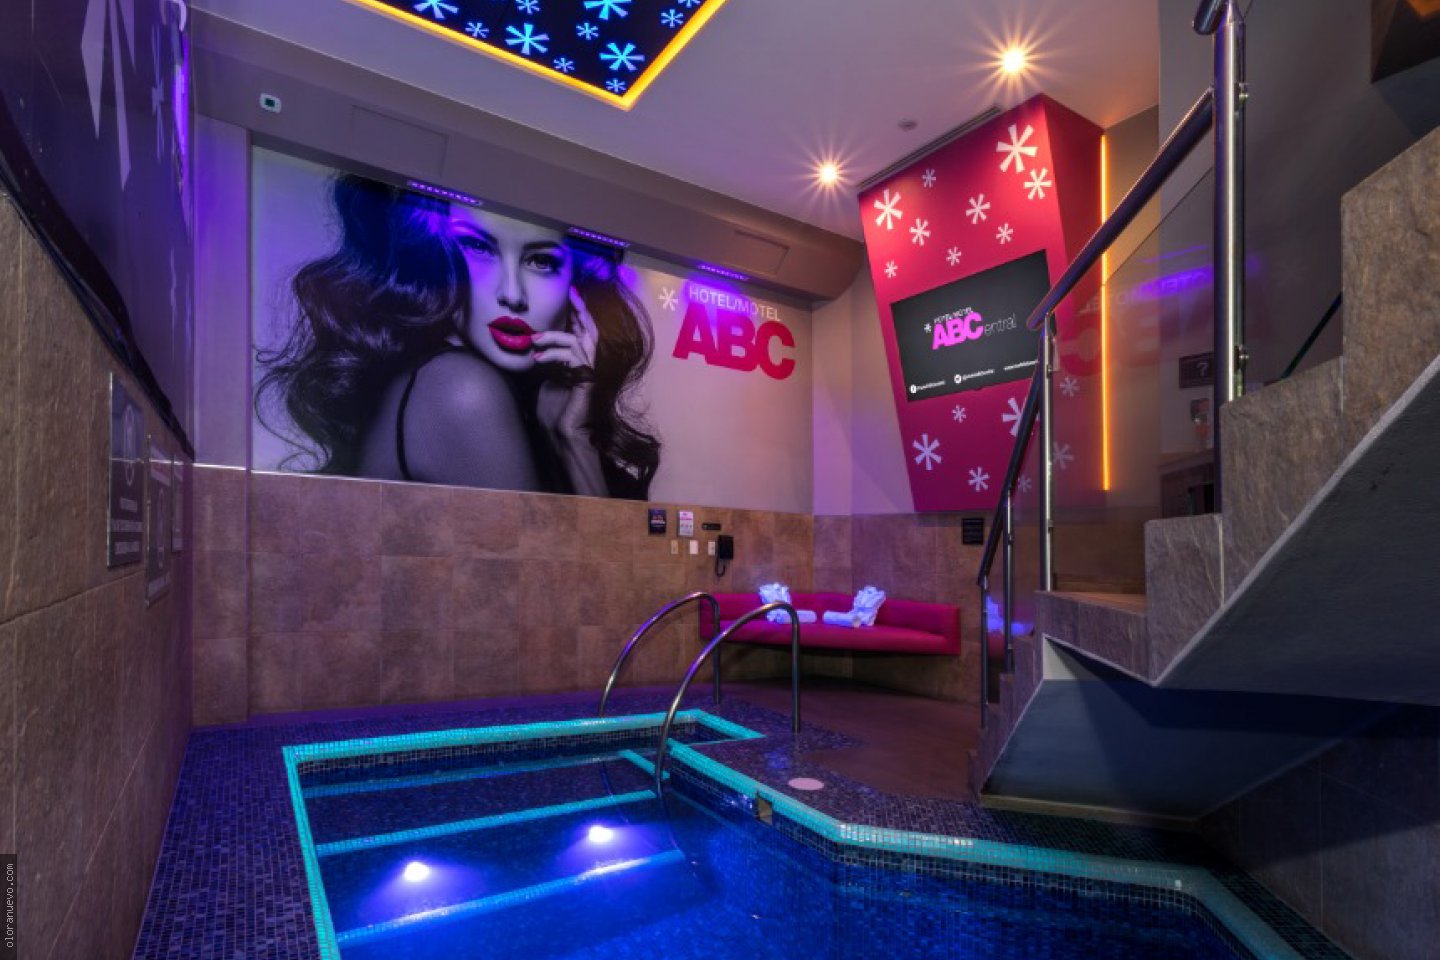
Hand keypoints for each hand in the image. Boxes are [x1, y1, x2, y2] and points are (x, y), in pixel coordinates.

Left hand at [533, 287, 597, 449]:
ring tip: (535, 340)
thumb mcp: (547, 381)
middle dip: (580, 309)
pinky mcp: (588, 379)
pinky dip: (553, 355)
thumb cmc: (556, 412)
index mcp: (583, 361)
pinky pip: (573, 357)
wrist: (565, 434)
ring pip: (577, 340)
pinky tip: (538, 360)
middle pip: (590, 328)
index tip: (570, 296)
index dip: (578, 313)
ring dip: (554, 337)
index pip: (583, 331)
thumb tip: (536, 350)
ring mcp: (592, 370)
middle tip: (572, 292)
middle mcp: (591, 363)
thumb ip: (549, 364)